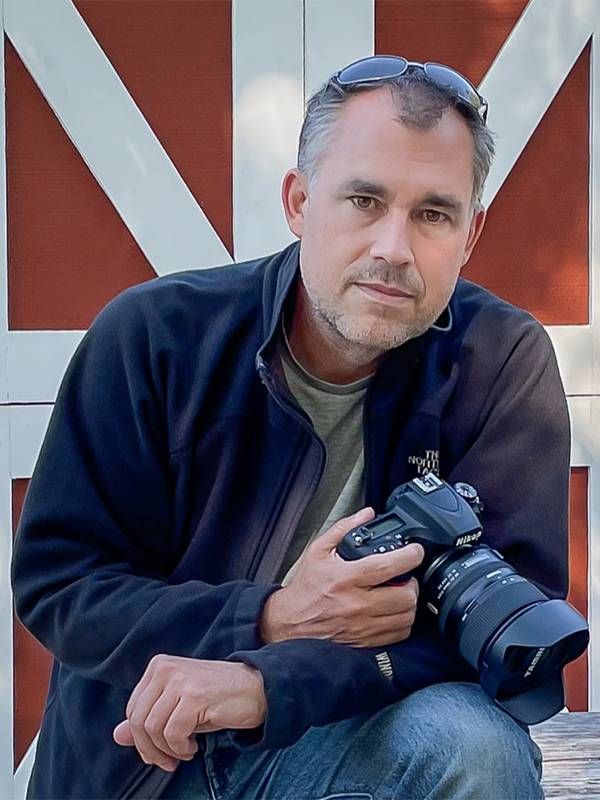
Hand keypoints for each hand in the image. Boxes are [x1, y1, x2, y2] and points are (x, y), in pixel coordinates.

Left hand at [113, 656, 265, 770]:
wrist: (256, 689)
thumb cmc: (216, 699)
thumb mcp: (177, 707)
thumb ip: (148, 718)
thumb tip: (117, 736)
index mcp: (158, 666)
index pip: (133, 709)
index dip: (141, 738)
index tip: (157, 751)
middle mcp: (165, 669)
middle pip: (138, 721)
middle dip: (150, 749)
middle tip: (168, 761)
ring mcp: (180, 680)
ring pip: (153, 728)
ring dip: (167, 750)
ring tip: (184, 751)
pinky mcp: (194, 696)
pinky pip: (172, 733)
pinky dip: (181, 748)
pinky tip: (193, 746)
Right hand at [261, 507, 423, 647]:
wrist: (290, 622)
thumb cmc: (306, 588)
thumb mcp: (318, 551)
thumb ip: (343, 529)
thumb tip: (366, 514)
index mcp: (347, 578)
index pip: (388, 567)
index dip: (410, 556)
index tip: (415, 551)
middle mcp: (357, 604)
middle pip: (405, 596)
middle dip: (413, 583)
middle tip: (408, 576)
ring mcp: (363, 626)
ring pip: (406, 617)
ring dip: (409, 603)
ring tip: (401, 593)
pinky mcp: (366, 642)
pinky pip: (398, 634)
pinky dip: (402, 622)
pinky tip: (393, 612)